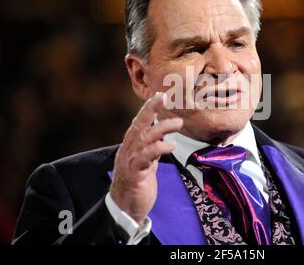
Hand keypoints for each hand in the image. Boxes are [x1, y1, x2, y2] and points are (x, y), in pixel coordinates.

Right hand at [109, 92, 182, 222]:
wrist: (125, 209)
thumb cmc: (137, 185)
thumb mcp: (146, 163)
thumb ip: (152, 149)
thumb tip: (162, 137)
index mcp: (131, 146)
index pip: (139, 122)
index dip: (148, 108)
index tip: (160, 95)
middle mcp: (128, 150)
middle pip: (139, 125)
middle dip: (150, 109)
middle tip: (165, 97)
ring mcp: (130, 161)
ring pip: (144, 138)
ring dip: (161, 128)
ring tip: (178, 122)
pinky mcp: (134, 173)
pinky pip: (146, 157)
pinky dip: (158, 148)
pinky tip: (171, 144)